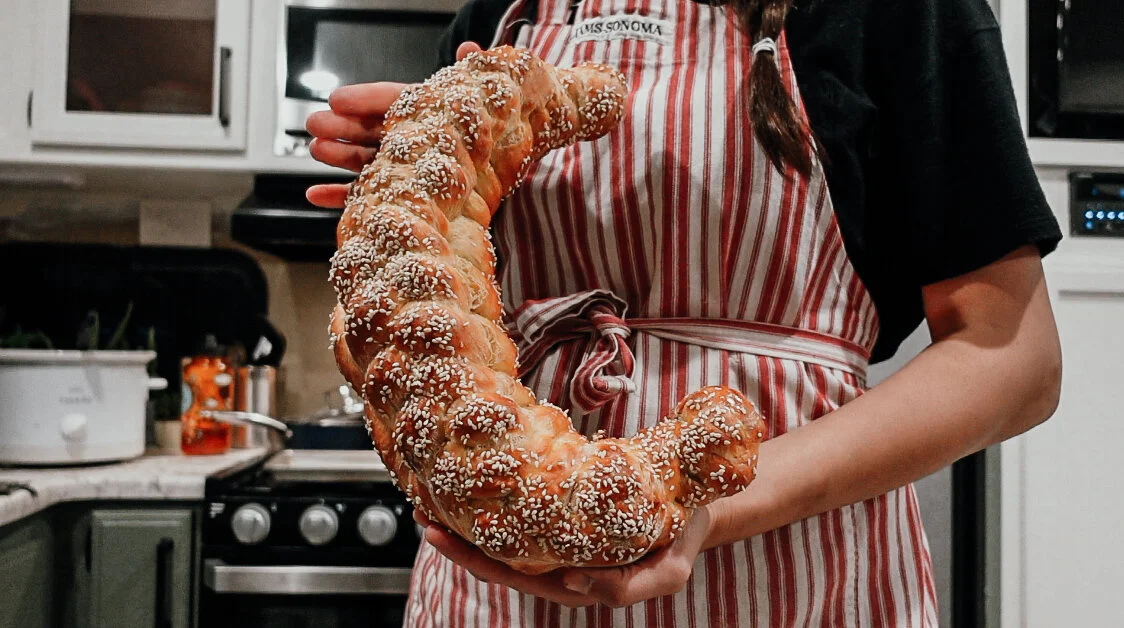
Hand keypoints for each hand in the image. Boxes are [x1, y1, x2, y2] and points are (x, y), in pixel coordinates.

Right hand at [305, 41, 484, 207]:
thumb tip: (469, 49)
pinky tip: (315, 195)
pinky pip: (363, 196)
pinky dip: (338, 196)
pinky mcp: (392, 195)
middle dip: (342, 126)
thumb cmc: (480, 135)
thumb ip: (469, 76)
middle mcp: (407, 139)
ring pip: (362, 159)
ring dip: (337, 156)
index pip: (391, 100)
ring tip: (317, 149)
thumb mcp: (477, 105)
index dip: (364, 99)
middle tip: (316, 122)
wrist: (492, 174)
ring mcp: (397, 167)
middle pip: (369, 128)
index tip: (338, 98)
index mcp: (424, 113)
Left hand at [413, 506, 713, 607]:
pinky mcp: (560, 525)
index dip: (494, 568)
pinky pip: (518, 526)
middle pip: (503, 568)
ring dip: (466, 531)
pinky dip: (489, 514)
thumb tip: (574, 579)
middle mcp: (565, 571)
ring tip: (429, 509)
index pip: (528, 582)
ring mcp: (559, 550)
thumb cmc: (681, 533)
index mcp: (585, 584)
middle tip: (428, 524)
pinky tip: (464, 496)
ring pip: (504, 549)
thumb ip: (637, 586)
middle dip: (462, 549)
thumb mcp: (672, 567)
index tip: (468, 545)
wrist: (694, 507)